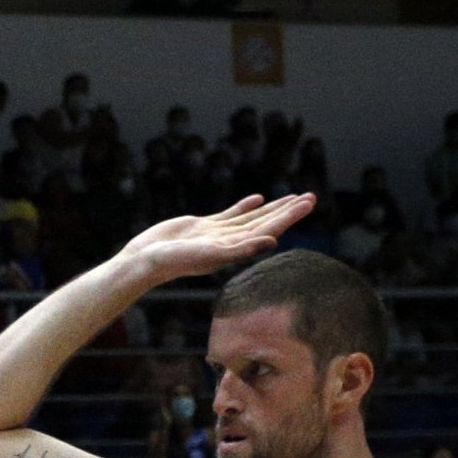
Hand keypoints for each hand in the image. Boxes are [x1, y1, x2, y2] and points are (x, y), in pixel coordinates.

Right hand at [115, 194, 316, 292]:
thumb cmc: (175, 261)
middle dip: (288, 210)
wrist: (147, 260)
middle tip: (311, 197)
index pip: (269, 228)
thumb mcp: (209, 255)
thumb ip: (241, 250)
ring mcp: (218, 233)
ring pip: (252, 217)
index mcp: (236, 248)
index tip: (308, 203)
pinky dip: (246, 206)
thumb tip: (272, 241)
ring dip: (272, 208)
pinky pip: (232, 214)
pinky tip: (258, 198)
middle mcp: (231, 241)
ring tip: (292, 197)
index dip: (289, 215)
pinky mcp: (204, 226)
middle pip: (266, 222)